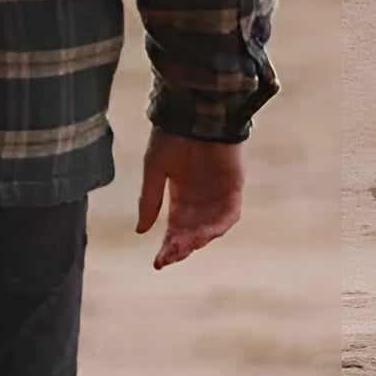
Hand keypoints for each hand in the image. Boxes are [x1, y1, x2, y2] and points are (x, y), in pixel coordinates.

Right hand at [136, 127, 244, 269]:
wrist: (194, 113)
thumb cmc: (171, 137)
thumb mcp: (154, 169)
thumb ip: (149, 200)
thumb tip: (141, 231)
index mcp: (180, 195)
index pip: (174, 228)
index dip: (167, 246)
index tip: (158, 263)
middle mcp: (200, 199)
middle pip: (192, 232)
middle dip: (181, 247)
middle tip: (170, 257)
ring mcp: (218, 195)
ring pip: (210, 227)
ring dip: (198, 239)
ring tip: (184, 246)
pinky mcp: (234, 188)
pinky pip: (229, 215)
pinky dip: (218, 226)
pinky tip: (204, 235)